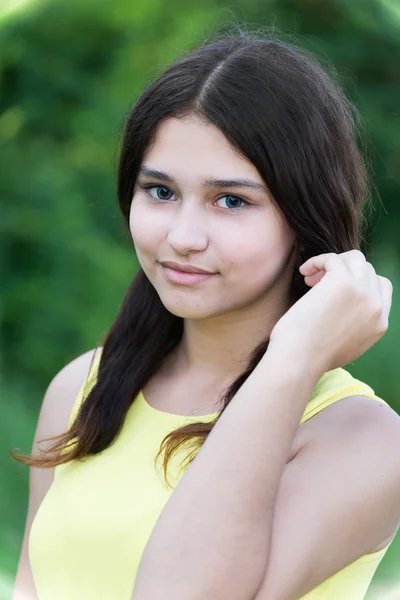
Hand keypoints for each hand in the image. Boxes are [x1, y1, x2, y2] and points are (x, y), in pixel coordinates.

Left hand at [269, 250, 392, 372]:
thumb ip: (354, 326)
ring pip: (354, 259)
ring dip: (332, 263)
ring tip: (311, 276)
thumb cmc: (309, 357)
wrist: (299, 360)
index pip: (381, 287)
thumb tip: (343, 308)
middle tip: (316, 282)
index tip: (335, 289)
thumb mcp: (344, 345)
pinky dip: (317, 261)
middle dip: (342, 271)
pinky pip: (333, 258)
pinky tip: (304, 272)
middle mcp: (376, 307)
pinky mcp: (343, 281)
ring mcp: (362, 292)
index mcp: (380, 324)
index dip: (359, 281)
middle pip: (366, 270)